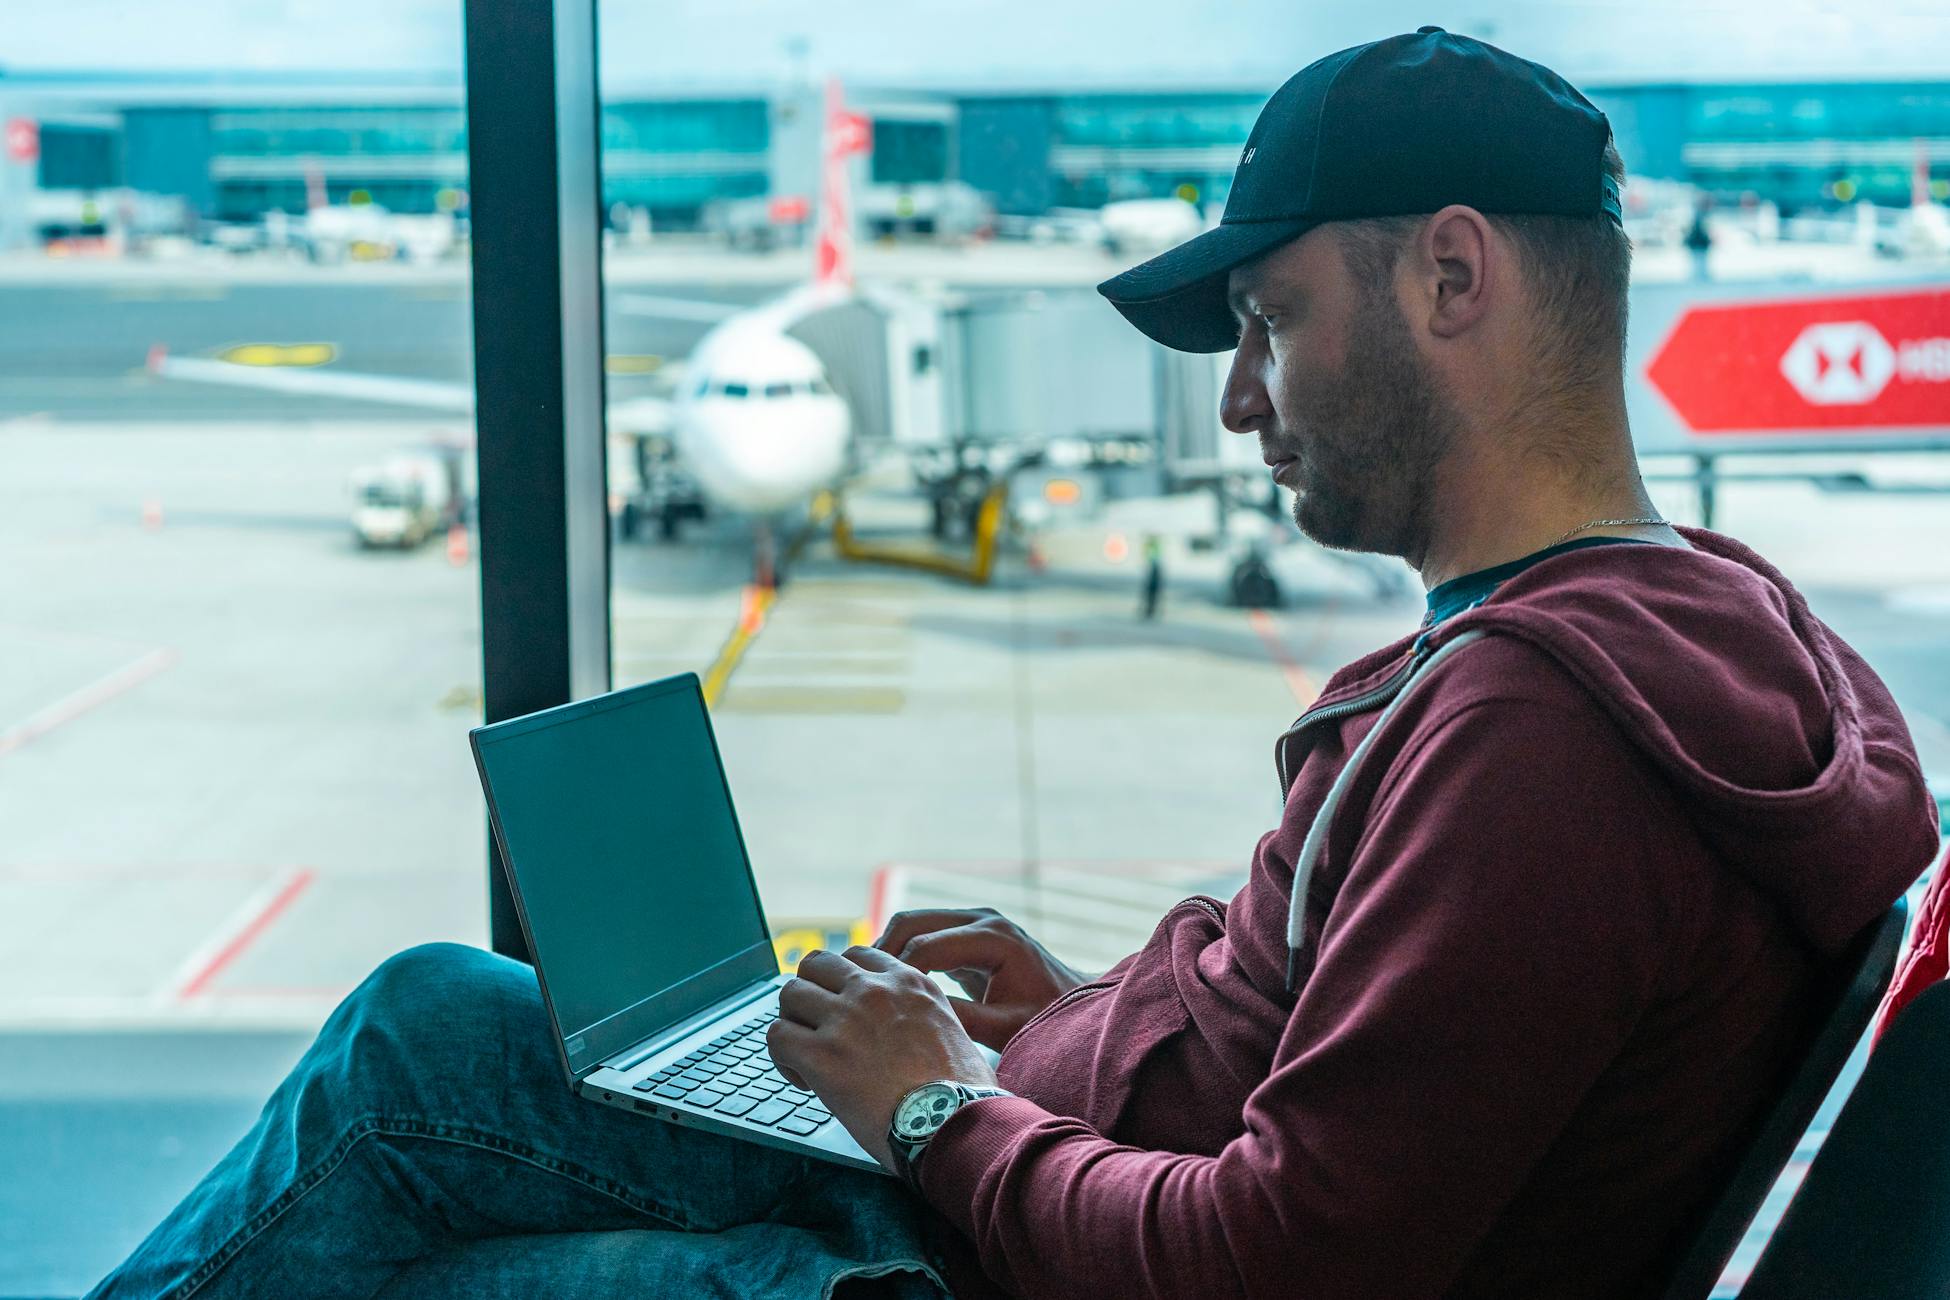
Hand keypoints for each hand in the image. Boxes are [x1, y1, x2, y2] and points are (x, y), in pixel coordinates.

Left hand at [767, 946, 997, 1171]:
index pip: (856, 956)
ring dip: (793, 1023)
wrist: (955, 1124)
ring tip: (806, 1056)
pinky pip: (777, 1036)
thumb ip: (921, 1016)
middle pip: (816, 964)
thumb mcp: (953, 1030)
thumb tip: (905, 1033)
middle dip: (810, 993)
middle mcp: (874, 992)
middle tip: (816, 1027)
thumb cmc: (962, 1093)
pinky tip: (804, 1081)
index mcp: (909, 983)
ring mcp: (845, 1020)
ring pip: (790, 993)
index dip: (842, 983)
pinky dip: (782, 1059)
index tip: (845, 1010)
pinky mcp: (822, 1056)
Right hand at [874, 908, 1088, 1051]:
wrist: (1074, 1003)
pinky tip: (886, 984)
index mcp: (993, 938)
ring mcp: (973, 921)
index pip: (926, 946)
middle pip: (912, 922)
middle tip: (856, 990)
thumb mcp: (1005, 1026)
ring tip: (865, 987)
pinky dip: (902, 952)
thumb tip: (910, 1016)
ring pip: (912, 923)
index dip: (895, 974)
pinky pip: (923, 934)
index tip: (872, 1006)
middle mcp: (981, 919)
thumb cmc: (1045, 1018)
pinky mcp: (966, 931)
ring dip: (887, 950)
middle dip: (881, 954)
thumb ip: (961, 1019)